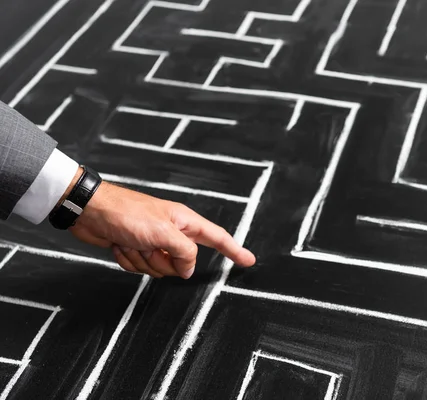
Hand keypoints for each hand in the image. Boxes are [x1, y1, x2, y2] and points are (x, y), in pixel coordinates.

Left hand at [67, 178, 254, 278]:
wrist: (91, 212)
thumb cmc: (127, 213)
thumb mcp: (163, 233)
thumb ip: (184, 253)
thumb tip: (189, 269)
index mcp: (184, 222)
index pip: (217, 238)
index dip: (234, 250)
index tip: (249, 261)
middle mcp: (172, 232)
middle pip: (183, 262)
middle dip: (163, 261)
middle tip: (149, 246)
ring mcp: (154, 242)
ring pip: (160, 269)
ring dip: (142, 260)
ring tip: (131, 242)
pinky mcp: (137, 250)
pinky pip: (141, 268)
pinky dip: (129, 261)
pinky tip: (120, 245)